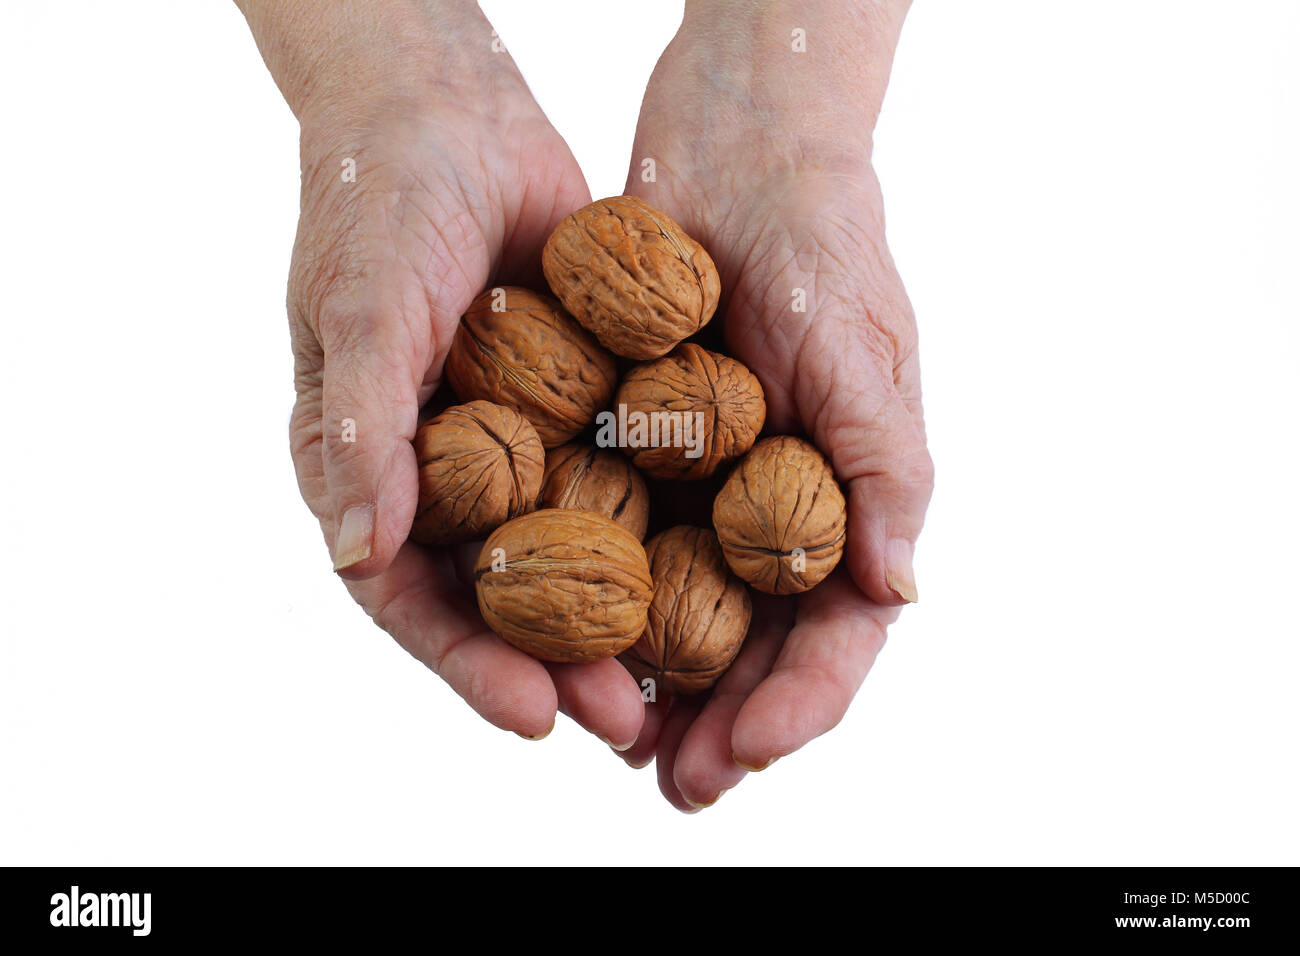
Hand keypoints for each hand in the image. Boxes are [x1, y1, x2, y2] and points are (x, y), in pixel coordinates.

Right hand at [238, 0, 645, 746]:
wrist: (450, 109)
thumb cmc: (379, 202)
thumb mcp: (364, 310)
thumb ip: (354, 429)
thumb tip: (355, 554)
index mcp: (368, 469)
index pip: (407, 595)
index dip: (465, 662)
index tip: (531, 716)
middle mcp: (438, 472)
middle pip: (495, 595)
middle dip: (554, 663)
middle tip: (625, 721)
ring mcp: (508, 442)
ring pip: (562, 554)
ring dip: (612, 617)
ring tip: (675, 678)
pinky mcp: (570, 406)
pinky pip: (608, 482)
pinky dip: (647, 530)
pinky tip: (703, 573)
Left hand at [615, 0, 932, 808]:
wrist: (738, 156)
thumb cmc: (825, 251)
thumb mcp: (867, 359)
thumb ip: (886, 477)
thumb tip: (899, 594)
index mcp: (850, 503)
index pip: (838, 633)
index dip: (800, 705)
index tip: (744, 756)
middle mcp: (782, 510)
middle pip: (758, 645)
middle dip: (723, 724)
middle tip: (673, 787)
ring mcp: (714, 488)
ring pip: (690, 613)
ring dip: (660, 687)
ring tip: (618, 745)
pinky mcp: (649, 453)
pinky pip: (627, 543)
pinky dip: (606, 603)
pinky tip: (570, 647)